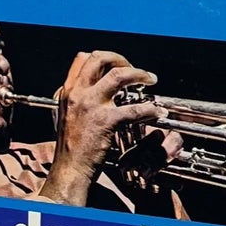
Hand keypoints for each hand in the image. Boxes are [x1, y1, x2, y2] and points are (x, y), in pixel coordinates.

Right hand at [38, 50, 169, 205]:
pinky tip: (157, 112)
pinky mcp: (106, 121)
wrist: (70, 168)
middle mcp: (78, 94)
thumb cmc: (71, 148)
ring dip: (140, 74)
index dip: (103, 57)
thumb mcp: (68, 115)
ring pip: (120, 75)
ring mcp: (92, 106)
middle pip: (101, 58)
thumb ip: (80, 100)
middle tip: (134, 68)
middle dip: (122, 59)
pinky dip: (150, 109)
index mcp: (68, 91)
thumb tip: (96, 91)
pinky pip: (134, 109)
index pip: (83, 58)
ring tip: (151, 79)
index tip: (116, 64)